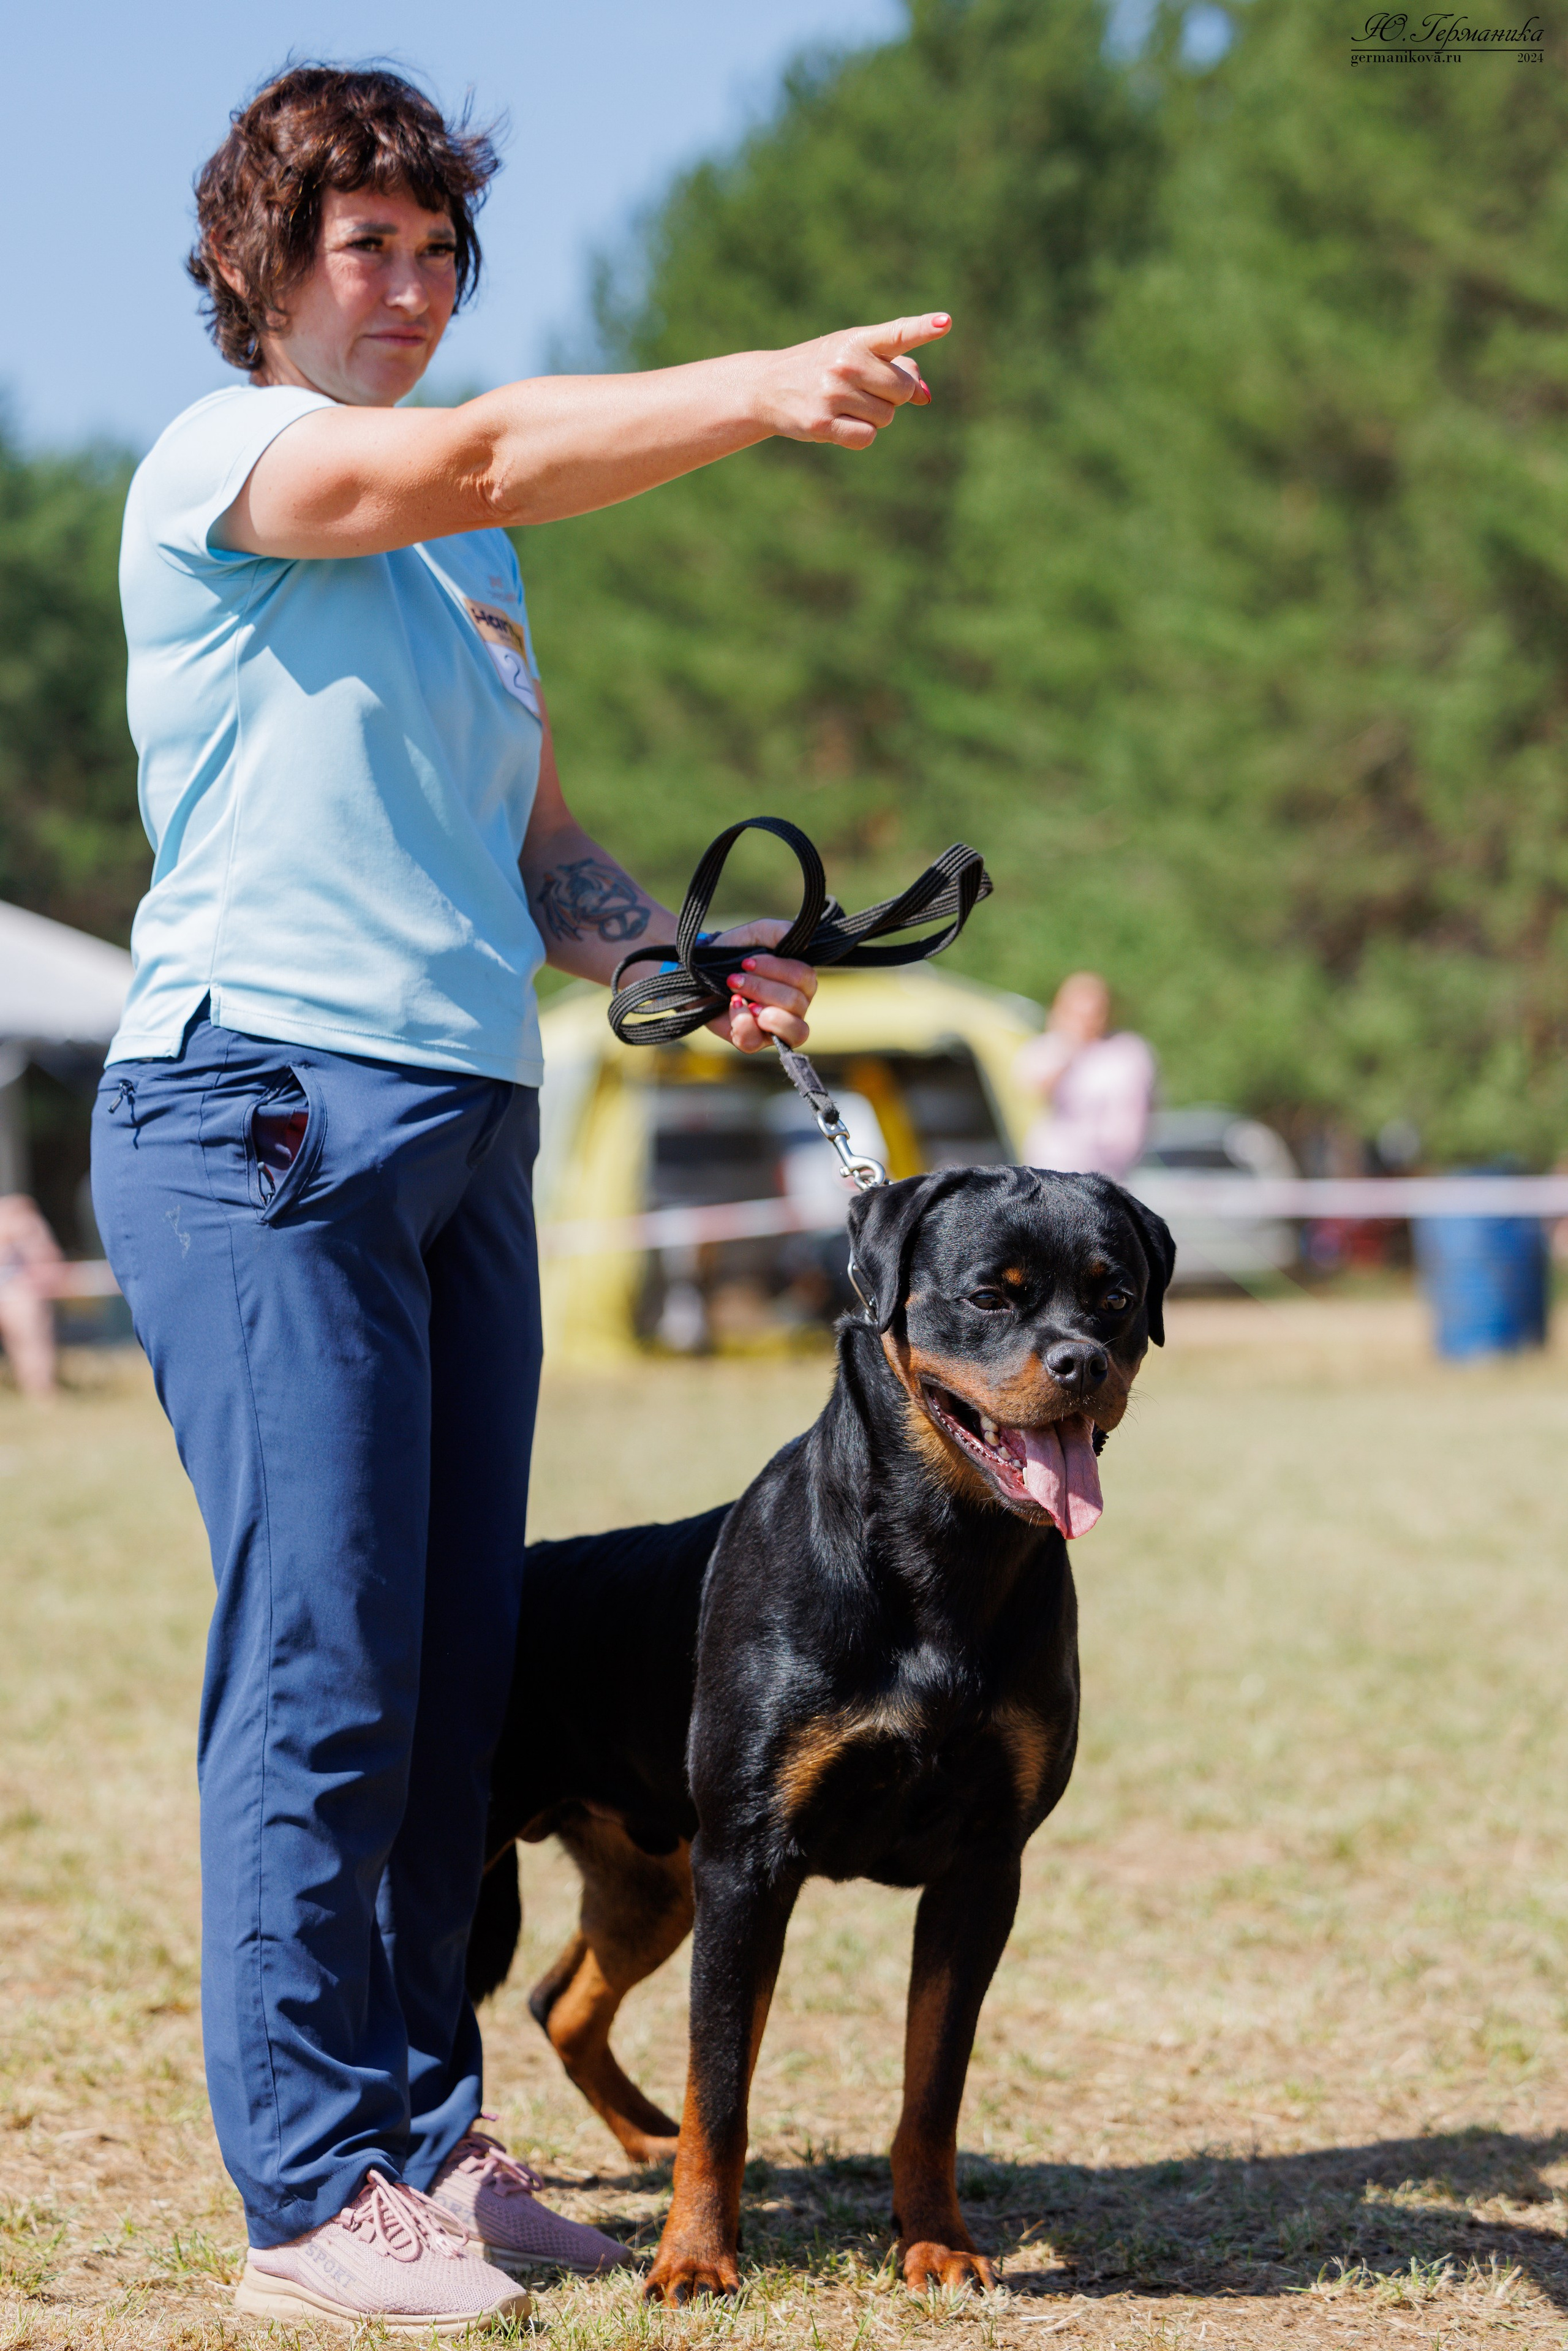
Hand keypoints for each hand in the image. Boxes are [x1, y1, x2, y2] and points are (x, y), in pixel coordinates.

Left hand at [704, 919, 817, 1053]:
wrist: (698, 969)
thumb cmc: (733, 952)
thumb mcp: (756, 934)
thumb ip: (779, 931)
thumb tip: (802, 945)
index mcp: (799, 982)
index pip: (805, 979)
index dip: (778, 970)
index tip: (747, 962)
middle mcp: (795, 1008)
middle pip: (797, 1002)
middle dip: (762, 987)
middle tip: (735, 978)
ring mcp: (776, 1029)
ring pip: (792, 1030)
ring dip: (762, 1008)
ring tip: (738, 996)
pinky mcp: (752, 1042)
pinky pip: (755, 1043)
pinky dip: (743, 1024)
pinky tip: (732, 1007)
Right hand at [756, 313, 951, 450]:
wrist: (768, 386)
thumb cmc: (824, 368)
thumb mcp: (857, 355)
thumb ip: (897, 367)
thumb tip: (925, 396)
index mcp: (858, 339)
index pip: (898, 334)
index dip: (923, 328)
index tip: (946, 322)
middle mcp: (846, 362)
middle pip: (902, 391)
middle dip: (892, 397)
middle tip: (864, 390)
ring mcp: (833, 392)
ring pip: (887, 417)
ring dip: (874, 417)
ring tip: (845, 404)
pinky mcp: (822, 422)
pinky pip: (867, 437)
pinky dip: (860, 435)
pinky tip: (839, 423)